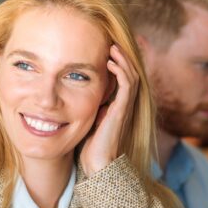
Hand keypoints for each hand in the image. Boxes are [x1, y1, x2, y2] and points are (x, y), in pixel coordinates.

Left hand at [79, 45, 137, 175]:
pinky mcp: (121, 111)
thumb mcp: (88, 120)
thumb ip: (88, 107)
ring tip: (113, 47)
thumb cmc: (90, 146)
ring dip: (123, 60)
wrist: (97, 164)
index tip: (107, 51)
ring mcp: (125, 108)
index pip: (124, 79)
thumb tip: (75, 94)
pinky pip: (126, 86)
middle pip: (131, 74)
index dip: (119, 64)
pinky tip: (110, 63)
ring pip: (132, 76)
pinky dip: (120, 71)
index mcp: (118, 106)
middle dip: (123, 57)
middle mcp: (125, 105)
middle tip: (112, 43)